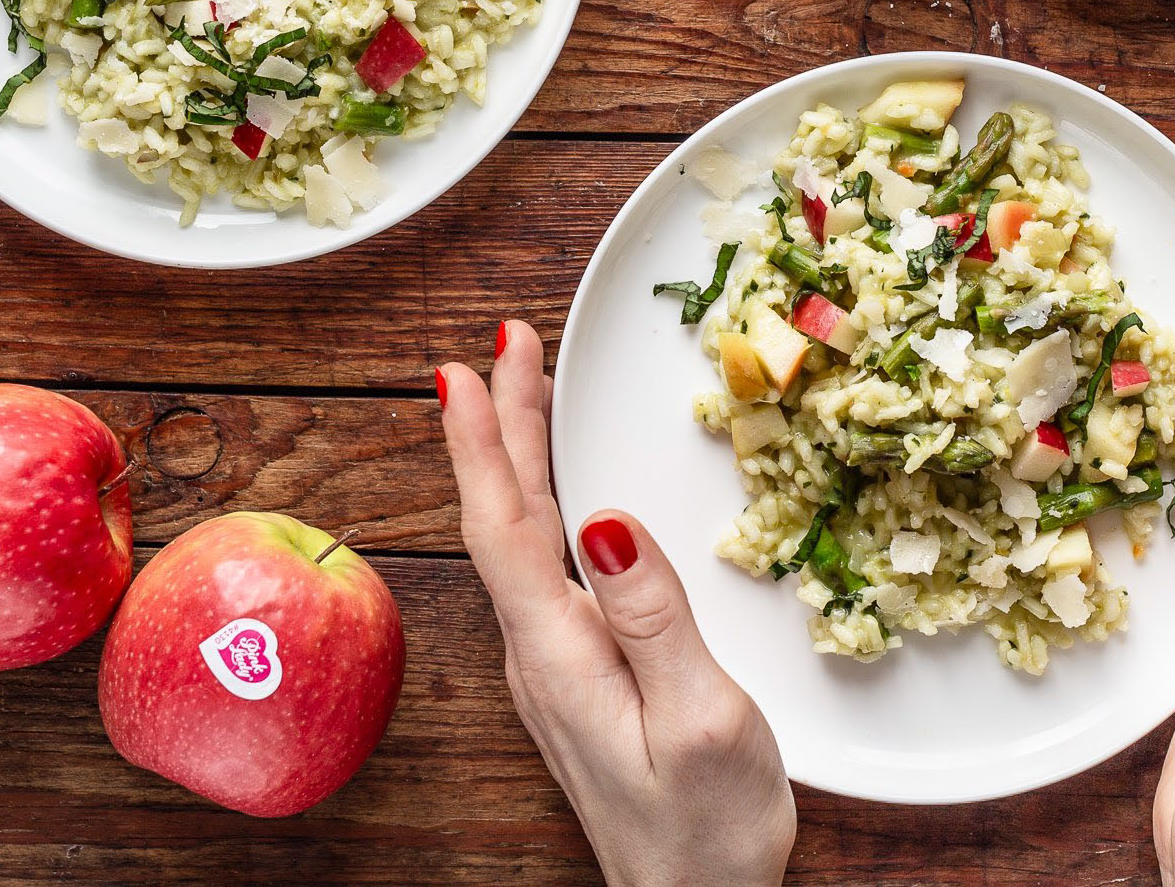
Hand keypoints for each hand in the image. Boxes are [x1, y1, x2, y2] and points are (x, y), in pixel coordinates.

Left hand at [437, 321, 794, 886]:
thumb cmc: (706, 832)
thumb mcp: (701, 719)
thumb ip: (652, 616)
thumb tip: (606, 518)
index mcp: (559, 654)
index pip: (503, 526)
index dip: (482, 441)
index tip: (467, 368)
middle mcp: (540, 654)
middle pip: (504, 518)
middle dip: (498, 424)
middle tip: (506, 342)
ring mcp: (556, 666)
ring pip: (522, 537)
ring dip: (516, 457)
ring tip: (519, 388)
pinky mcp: (580, 676)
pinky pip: (545, 566)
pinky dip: (545, 504)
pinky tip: (560, 489)